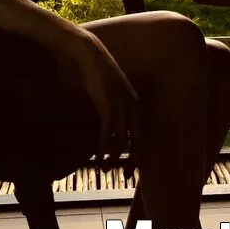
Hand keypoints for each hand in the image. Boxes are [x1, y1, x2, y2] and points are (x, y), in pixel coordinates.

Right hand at [61, 27, 140, 170]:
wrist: (87, 52)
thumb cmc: (95, 72)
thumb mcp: (107, 92)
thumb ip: (112, 107)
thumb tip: (109, 123)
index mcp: (134, 103)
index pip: (142, 135)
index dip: (139, 154)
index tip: (133, 169)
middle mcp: (131, 105)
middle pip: (137, 141)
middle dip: (133, 161)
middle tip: (127, 176)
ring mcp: (120, 104)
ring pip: (121, 141)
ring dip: (112, 158)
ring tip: (104, 168)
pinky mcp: (107, 103)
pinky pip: (108, 132)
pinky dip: (102, 147)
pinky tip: (97, 156)